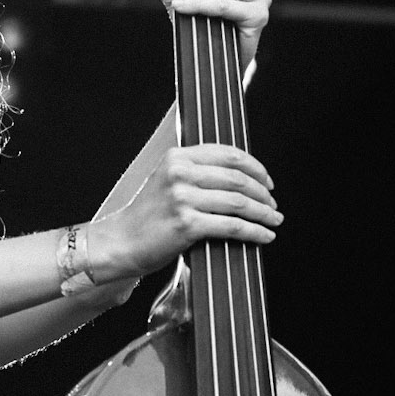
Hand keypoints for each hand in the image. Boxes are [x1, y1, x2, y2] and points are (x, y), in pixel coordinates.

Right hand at [88, 143, 280, 281]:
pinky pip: (232, 226)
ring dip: (263, 212)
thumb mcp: (166, 181)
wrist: (120, 242)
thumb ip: (196, 173)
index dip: (255, 167)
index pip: (228, 154)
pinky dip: (254, 231)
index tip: (267, 180)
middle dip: (263, 193)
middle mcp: (180, 174)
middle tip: (273, 204)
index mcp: (177, 158)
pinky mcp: (187, 224)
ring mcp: (183, 199)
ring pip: (239, 202)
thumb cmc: (145, 217)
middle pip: (238, 178)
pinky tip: (264, 235)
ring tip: (274, 219)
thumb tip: (239, 179)